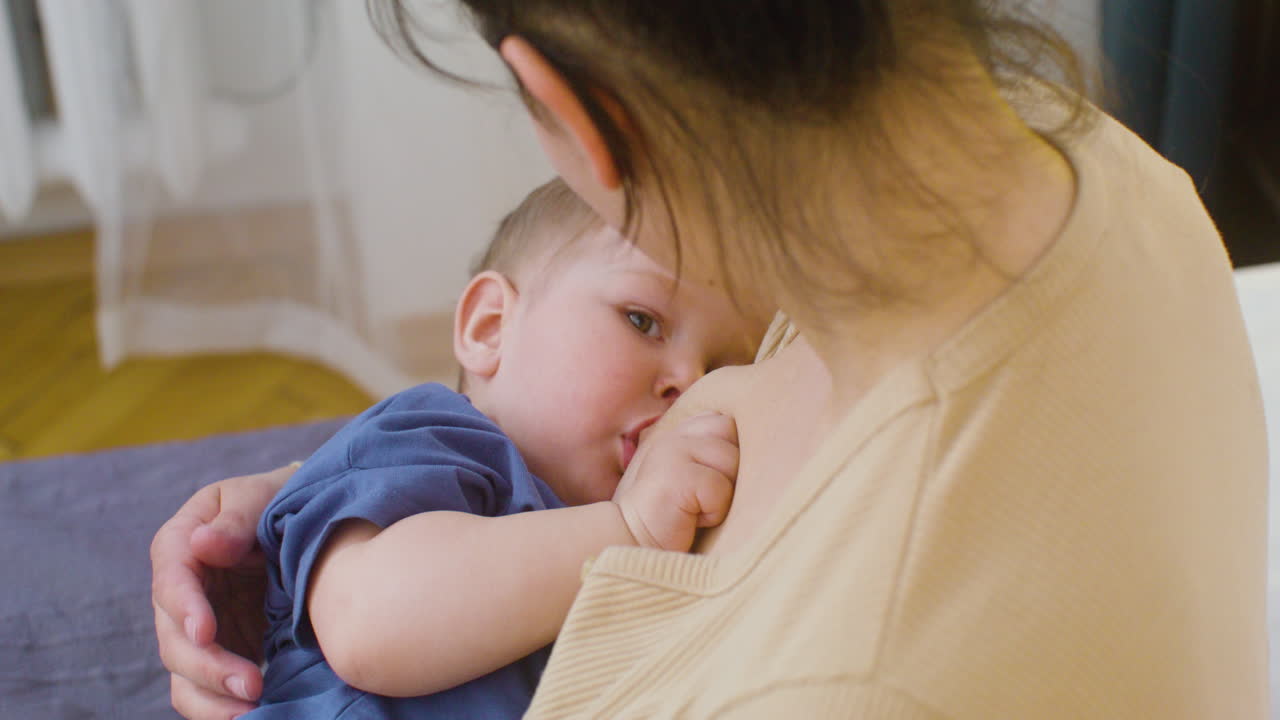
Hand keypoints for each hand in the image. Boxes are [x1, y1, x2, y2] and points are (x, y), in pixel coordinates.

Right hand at [151, 464, 294, 719]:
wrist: (307, 522)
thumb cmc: (280, 500)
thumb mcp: (260, 496)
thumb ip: (236, 520)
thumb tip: (205, 544)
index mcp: (182, 545)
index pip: (172, 579)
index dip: (184, 608)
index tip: (206, 631)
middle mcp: (181, 592)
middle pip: (175, 638)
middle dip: (207, 666)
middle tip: (251, 684)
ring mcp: (199, 627)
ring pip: (185, 675)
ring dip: (212, 698)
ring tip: (250, 711)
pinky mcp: (221, 653)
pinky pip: (208, 689)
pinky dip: (222, 707)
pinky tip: (252, 715)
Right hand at [611, 412, 737, 551]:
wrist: (629, 547)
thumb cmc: (668, 521)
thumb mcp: (688, 478)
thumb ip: (708, 454)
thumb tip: (757, 446)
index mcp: (678, 434)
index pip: (724, 421)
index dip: (730, 450)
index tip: (711, 482)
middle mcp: (673, 436)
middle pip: (733, 435)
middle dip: (732, 470)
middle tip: (706, 497)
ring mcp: (671, 451)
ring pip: (731, 461)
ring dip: (723, 494)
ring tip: (696, 510)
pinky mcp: (673, 475)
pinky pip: (720, 489)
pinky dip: (713, 512)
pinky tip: (690, 520)